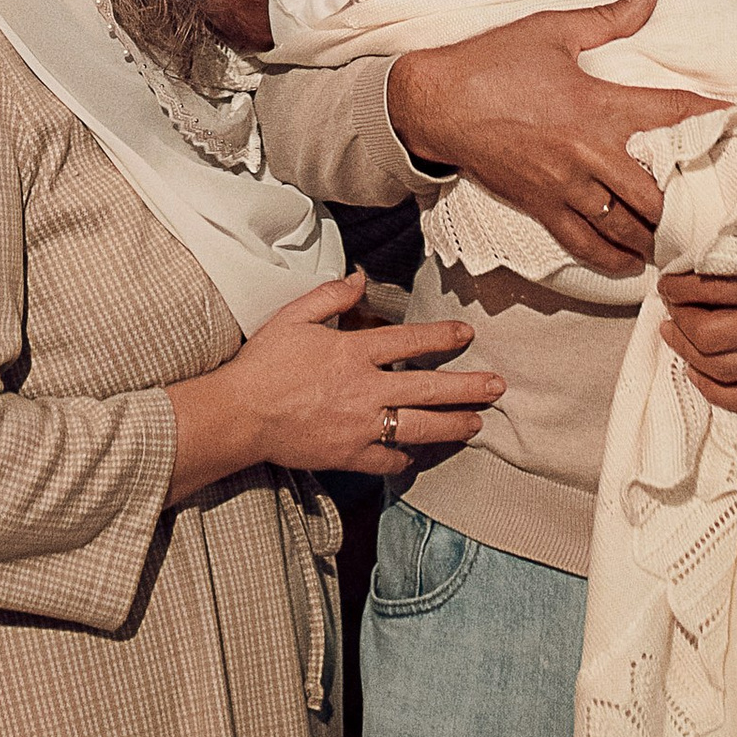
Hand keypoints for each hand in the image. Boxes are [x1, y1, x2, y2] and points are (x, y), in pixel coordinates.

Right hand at [167, 274, 504, 492]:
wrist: (240, 415)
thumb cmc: (264, 364)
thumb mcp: (294, 317)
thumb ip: (331, 295)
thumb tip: (361, 277)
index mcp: (353, 352)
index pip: (410, 341)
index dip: (443, 337)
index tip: (466, 334)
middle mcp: (364, 390)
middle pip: (430, 388)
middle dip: (469, 387)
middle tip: (497, 387)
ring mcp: (360, 427)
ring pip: (420, 428)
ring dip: (453, 425)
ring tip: (476, 423)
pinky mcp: (350, 456)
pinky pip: (390, 460)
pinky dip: (406, 456)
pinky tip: (418, 451)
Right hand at [387, 0, 710, 275]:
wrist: (436, 102)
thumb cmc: (491, 62)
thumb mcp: (551, 30)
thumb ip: (608, 18)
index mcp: (597, 105)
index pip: (672, 114)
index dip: (712, 118)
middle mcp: (588, 154)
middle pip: (657, 191)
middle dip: (686, 197)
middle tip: (711, 196)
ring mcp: (566, 187)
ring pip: (626, 225)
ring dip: (655, 232)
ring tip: (679, 232)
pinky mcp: (542, 207)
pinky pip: (585, 243)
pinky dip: (613, 256)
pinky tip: (632, 259)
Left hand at [657, 200, 736, 412]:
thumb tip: (726, 221)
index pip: (715, 288)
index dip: (681, 282)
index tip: (669, 272)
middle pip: (708, 333)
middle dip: (678, 315)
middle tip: (669, 298)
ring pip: (721, 369)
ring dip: (686, 350)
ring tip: (673, 329)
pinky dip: (714, 390)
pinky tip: (697, 371)